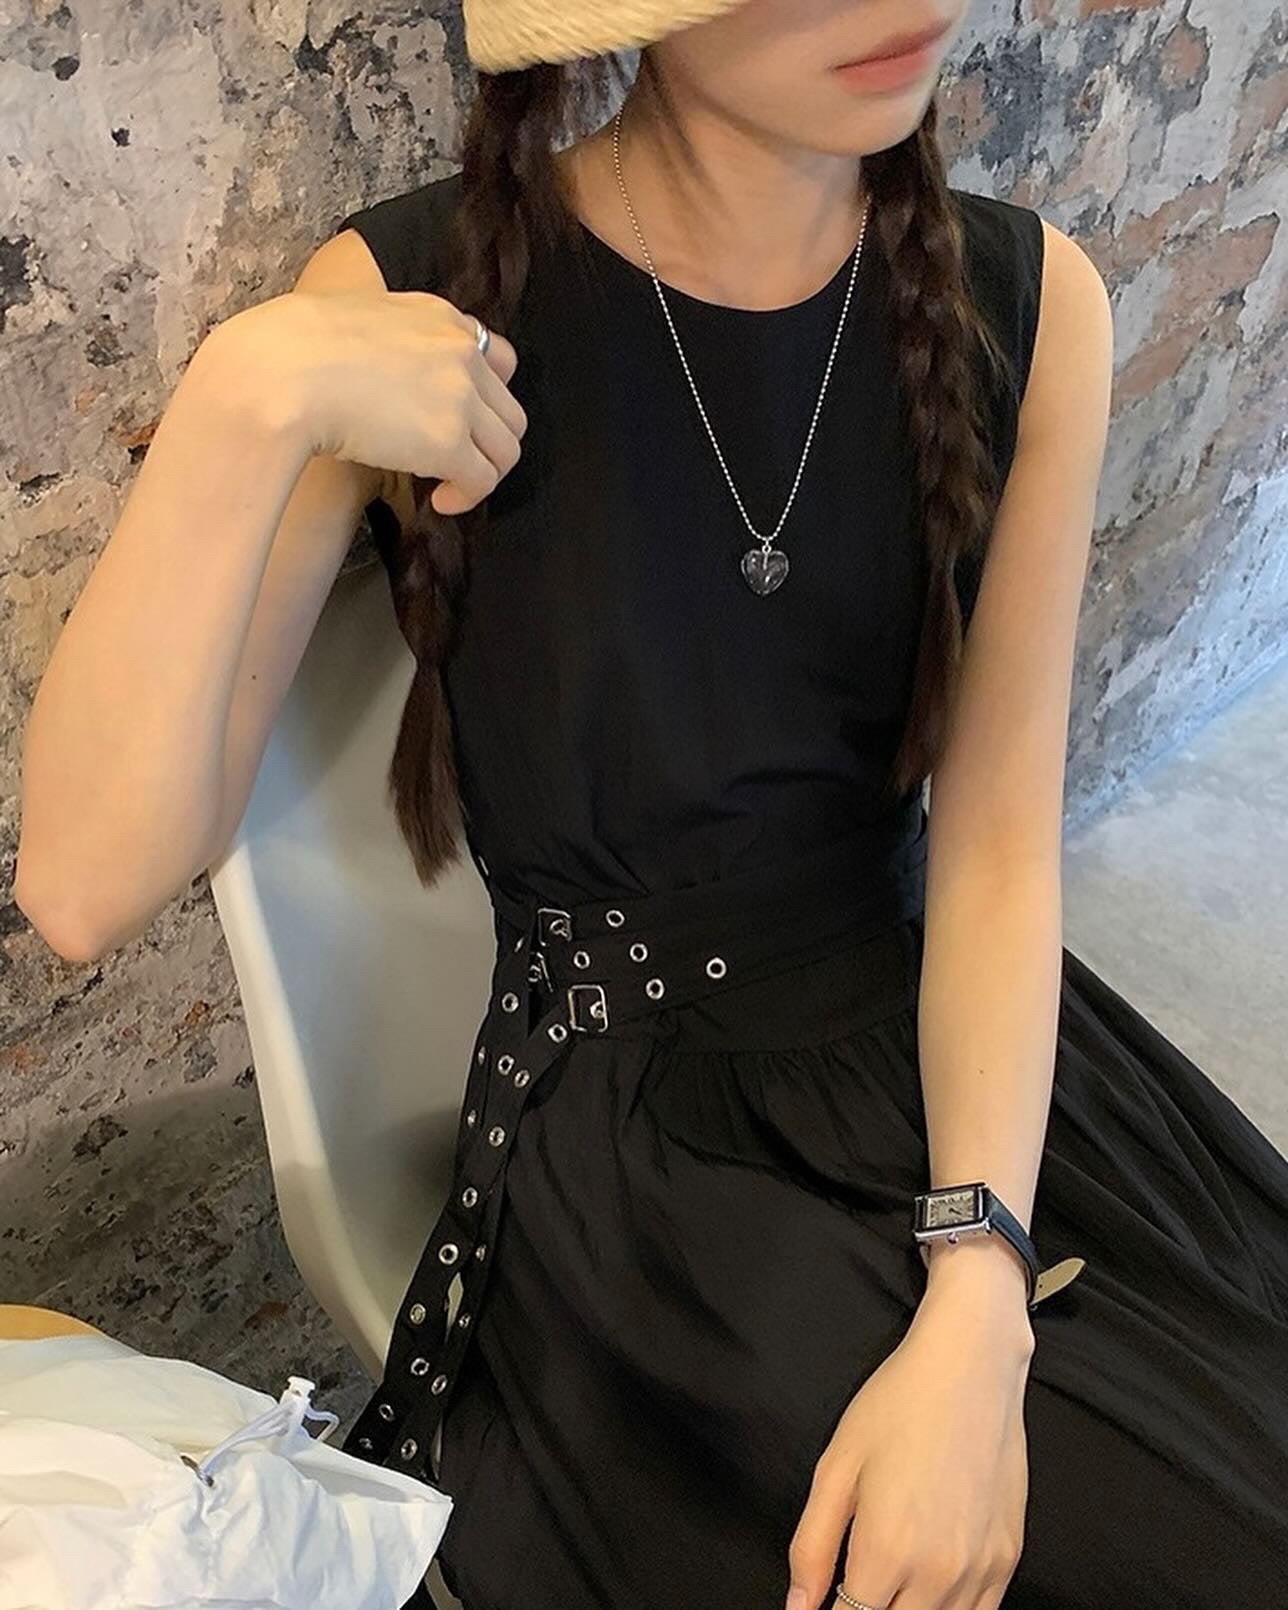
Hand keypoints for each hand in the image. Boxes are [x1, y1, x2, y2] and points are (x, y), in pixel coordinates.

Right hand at [215, 287, 527, 515]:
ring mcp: (460, 396)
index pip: (496, 356)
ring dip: (482, 472)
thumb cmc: (292, 350)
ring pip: (506, 448)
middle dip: (486, 441)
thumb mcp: (353, 322)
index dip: (485, 395)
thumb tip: (376, 374)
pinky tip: (440, 503)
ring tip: (449, 487)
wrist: (281, 371)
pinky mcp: (449, 442)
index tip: (462, 418)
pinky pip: (483, 480)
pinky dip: (468, 498)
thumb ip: (385, 341)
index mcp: (437, 316)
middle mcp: (460, 351)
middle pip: (508, 409)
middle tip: (455, 463)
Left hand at [786, 1250, 1034, 1609]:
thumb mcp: (836, 1468)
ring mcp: (979, 1570)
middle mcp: (938, 1573)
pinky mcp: (1008, 1559)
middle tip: (860, 1580)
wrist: (969, 1368)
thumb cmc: (896, 1407)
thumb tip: (798, 1606)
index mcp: (886, 1551)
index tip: (830, 1597)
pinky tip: (930, 1583)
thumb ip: (811, 1546)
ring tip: (894, 1577)